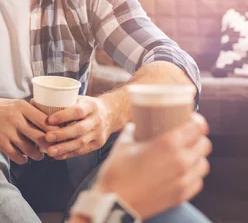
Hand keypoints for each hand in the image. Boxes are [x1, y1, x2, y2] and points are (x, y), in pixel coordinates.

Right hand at [0, 98, 57, 163]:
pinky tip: (24, 158)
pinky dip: (23, 159)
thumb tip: (54, 124)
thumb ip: (33, 113)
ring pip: (30, 149)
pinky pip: (17, 156)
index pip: (45, 121)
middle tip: (52, 149)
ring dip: (37, 155)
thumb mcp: (17, 105)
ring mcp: (7, 132)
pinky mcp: (0, 143)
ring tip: (39, 155)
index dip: (55, 130)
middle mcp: (15, 119)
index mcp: (22, 107)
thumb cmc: (1, 109)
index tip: (60, 136)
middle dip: (49, 146)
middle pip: (40, 137)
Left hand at [43, 96, 111, 158]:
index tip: (49, 119)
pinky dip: (69, 154)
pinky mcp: (97, 144)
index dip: (64, 116)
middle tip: (46, 137)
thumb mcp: (78, 98)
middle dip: (61, 135)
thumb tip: (33, 102)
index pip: (78, 111)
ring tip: (50, 151)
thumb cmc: (87, 105)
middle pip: (79, 129)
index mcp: (91, 106)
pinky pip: (82, 151)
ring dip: (64, 148)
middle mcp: (96, 120)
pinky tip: (57, 156)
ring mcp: (98, 134)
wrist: (111, 114)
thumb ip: (60, 101)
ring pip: (81, 143)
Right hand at [92, 113, 211, 218]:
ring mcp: (184, 179)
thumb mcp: (123, 144)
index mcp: (168, 144)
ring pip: (204, 164)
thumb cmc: (117, 172)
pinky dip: (193, 175)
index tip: (191, 120)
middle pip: (205, 144)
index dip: (197, 121)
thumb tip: (134, 126)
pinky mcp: (182, 195)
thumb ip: (132, 131)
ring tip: (186, 155)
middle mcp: (181, 160)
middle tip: (187, 137)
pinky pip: (198, 181)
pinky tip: (182, 172)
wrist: (115, 201)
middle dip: (198, 138)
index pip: (197, 127)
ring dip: (197, 157)